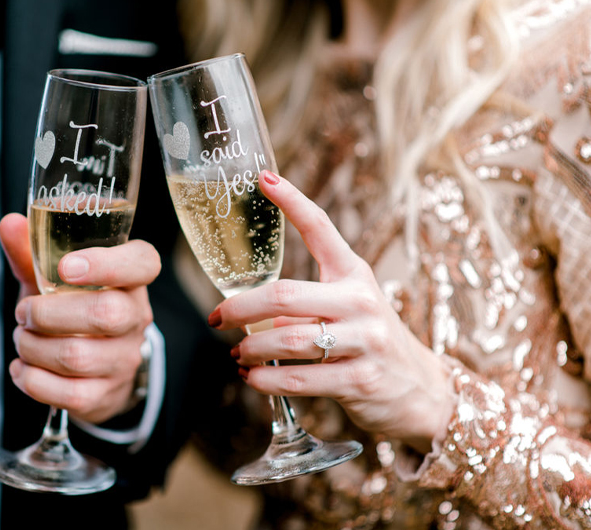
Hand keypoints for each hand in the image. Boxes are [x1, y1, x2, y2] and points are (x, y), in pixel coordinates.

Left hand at [0, 213, 159, 423]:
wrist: (96, 367)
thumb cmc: (74, 307)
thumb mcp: (56, 278)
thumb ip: (34, 252)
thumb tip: (10, 223)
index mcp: (131, 279)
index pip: (143, 263)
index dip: (108, 264)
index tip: (67, 267)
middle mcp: (136, 317)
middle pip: (106, 314)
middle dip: (49, 313)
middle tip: (24, 312)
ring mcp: (124, 359)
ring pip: (77, 356)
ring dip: (33, 347)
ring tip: (21, 338)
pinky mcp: (106, 393)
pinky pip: (68, 394)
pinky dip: (33, 380)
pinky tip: (22, 369)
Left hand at [208, 172, 452, 452]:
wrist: (420, 387)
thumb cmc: (370, 339)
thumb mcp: (348, 308)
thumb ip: (303, 305)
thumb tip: (250, 316)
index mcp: (354, 274)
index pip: (321, 228)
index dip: (292, 202)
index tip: (263, 180)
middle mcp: (361, 301)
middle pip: (285, 296)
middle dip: (241, 308)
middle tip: (217, 318)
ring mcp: (364, 340)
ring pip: (288, 341)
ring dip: (251, 348)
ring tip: (238, 353)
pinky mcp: (360, 379)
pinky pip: (299, 380)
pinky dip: (266, 380)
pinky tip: (252, 377)